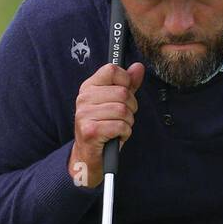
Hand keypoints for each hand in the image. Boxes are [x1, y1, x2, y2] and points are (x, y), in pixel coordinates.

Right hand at [68, 60, 145, 187]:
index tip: (125, 94)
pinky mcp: (90, 131)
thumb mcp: (115, 103)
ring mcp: (85, 114)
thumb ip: (127, 84)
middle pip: (123, 93)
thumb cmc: (104, 127)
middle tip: (123, 117)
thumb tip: (138, 67)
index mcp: (89, 87)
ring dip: (128, 122)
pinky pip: (120, 126)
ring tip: (119, 128)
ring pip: (123, 110)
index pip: (112, 70)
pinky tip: (117, 136)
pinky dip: (125, 133)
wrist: (89, 156)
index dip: (126, 81)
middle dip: (131, 107)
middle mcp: (84, 98)